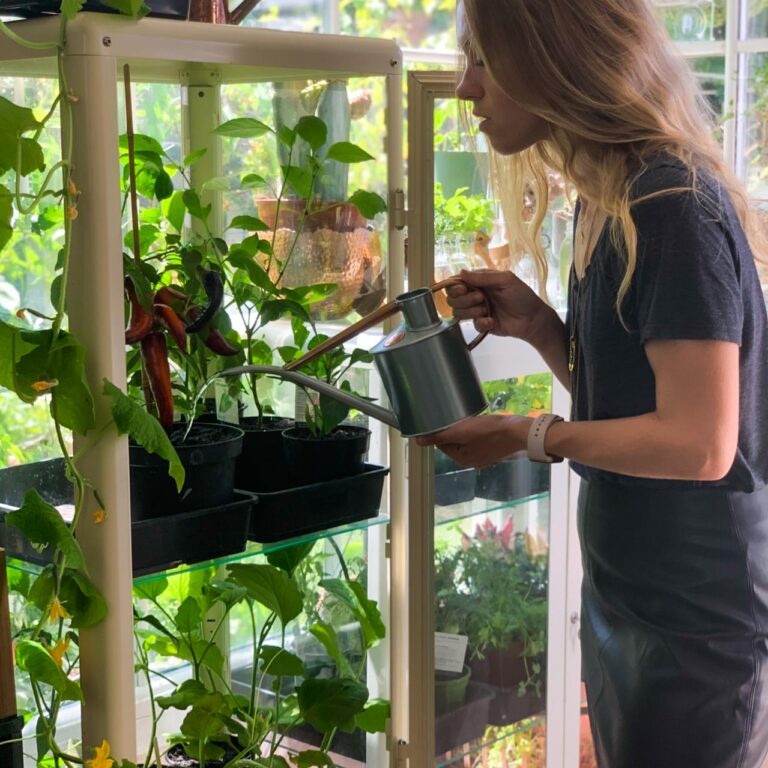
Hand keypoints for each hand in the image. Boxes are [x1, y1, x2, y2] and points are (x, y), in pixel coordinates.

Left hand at [415, 413, 530, 467]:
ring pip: (467, 440)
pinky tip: (483, 424)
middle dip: (455, 430)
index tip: (447, 420)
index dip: (442, 431)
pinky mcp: (493, 449)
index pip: (442, 444)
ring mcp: (484, 456)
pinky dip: (478, 431)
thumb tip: (418, 441)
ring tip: (472, 420)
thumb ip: (439, 436)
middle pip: (454, 442)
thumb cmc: (489, 431)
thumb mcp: (460, 431)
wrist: (519, 431)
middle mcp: (472, 461)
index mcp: (462, 459)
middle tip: (461, 418)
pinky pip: (479, 440)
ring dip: (466, 430)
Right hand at [444, 268, 549, 340]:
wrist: (532, 319)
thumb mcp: (505, 280)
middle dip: (464, 299)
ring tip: (486, 310)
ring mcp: (476, 310)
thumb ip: (483, 277)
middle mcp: (474, 295)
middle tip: (480, 298)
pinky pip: (472, 324)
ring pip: (458, 312)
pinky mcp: (481, 324)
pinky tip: (492, 321)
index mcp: (479, 281)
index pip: (456, 282)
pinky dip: (482, 323)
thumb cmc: (522, 296)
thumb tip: (460, 272)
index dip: (454, 286)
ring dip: (471, 311)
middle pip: (452, 298)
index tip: (463, 289)